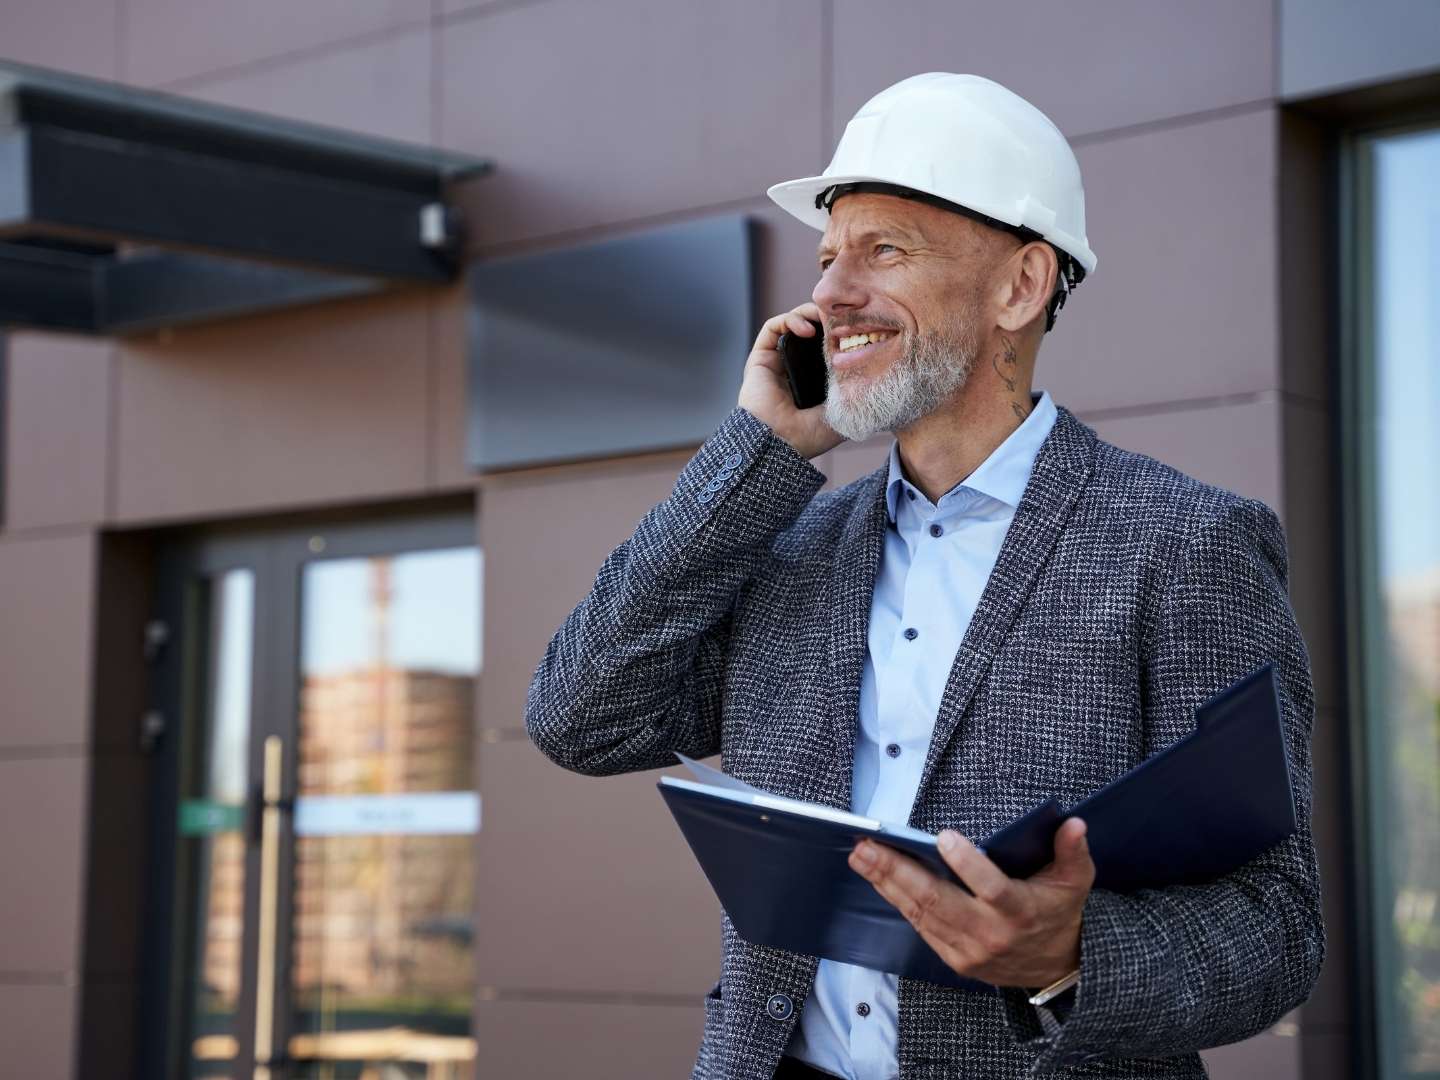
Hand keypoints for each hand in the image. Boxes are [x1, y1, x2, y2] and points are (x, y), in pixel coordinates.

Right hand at [737, 303, 843, 459]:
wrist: (780, 443)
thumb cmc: (809, 435)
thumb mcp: (843, 412)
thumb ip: (855, 393)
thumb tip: (877, 375)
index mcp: (812, 381)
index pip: (826, 346)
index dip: (839, 332)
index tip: (857, 328)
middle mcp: (793, 369)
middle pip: (811, 330)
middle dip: (826, 318)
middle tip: (842, 317)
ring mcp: (776, 362)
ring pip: (793, 324)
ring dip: (810, 314)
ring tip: (825, 319)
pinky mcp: (760, 358)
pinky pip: (774, 327)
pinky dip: (791, 320)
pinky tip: (807, 329)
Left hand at [849, 818, 1094, 988]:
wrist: (1057, 967)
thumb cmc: (1060, 912)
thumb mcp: (1076, 881)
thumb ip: (1073, 852)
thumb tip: (1074, 824)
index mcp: (1021, 912)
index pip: (992, 889)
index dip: (967, 865)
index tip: (944, 837)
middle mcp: (991, 935)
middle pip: (938, 901)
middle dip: (898, 871)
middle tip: (867, 845)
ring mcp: (969, 951)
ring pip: (921, 913)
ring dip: (887, 883)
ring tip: (862, 855)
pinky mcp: (954, 959)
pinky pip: (920, 926)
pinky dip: (896, 899)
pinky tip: (877, 877)